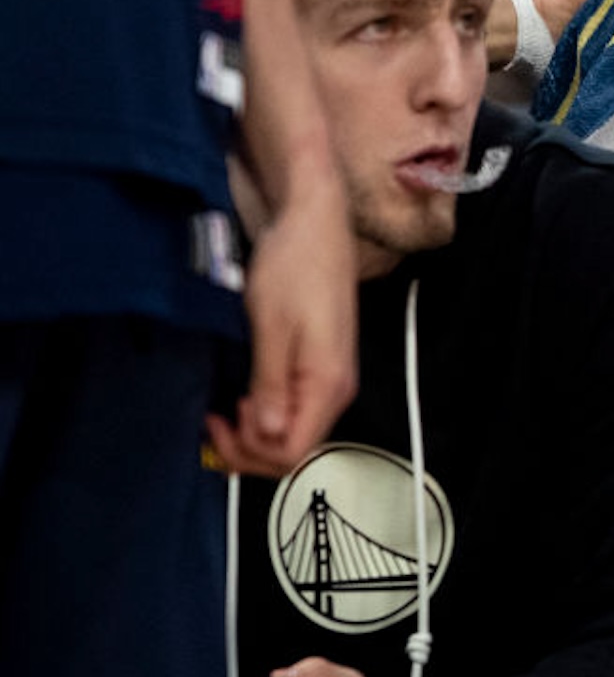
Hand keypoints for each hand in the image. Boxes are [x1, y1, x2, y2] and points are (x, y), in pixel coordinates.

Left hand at [208, 176, 356, 476]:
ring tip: (223, 410)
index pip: (293, 452)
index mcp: (327, 383)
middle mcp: (336, 388)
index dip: (251, 451)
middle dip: (250, 448)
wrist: (314, 224)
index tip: (219, 420)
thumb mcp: (271, 327)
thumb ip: (270, 384)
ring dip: (255, 432)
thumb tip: (266, 432)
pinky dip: (265, 413)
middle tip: (213, 422)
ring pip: (294, 431)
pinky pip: (294, 408)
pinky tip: (243, 396)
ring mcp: (330, 377)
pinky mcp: (320, 365)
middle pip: (295, 448)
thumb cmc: (294, 266)